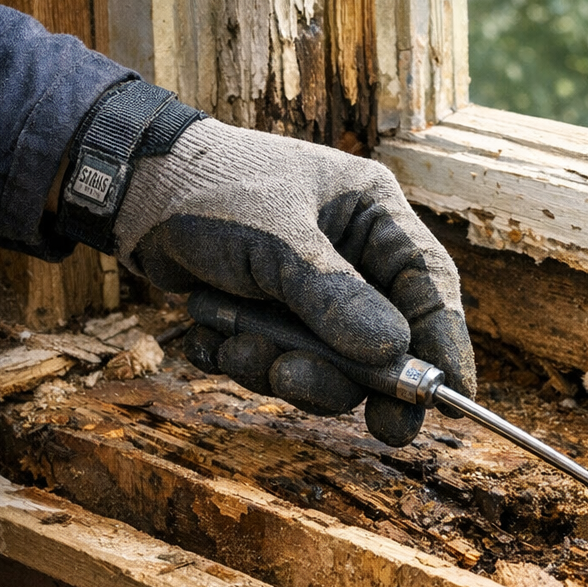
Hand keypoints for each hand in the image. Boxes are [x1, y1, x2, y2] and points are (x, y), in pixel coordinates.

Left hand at [113, 118, 474, 445]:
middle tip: (297, 385)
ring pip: (328, 364)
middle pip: (381, 342)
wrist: (133, 189)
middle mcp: (354, 260)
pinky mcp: (277, 320)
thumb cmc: (213, 188)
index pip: (429, 287)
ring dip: (279, 367)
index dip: (446, 344)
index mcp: (374, 218)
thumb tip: (392, 354)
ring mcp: (315, 295)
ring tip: (234, 346)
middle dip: (337, 372)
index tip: (453, 398)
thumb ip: (333, 297)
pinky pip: (281, 365)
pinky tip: (212, 336)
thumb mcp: (276, 237)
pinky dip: (246, 362)